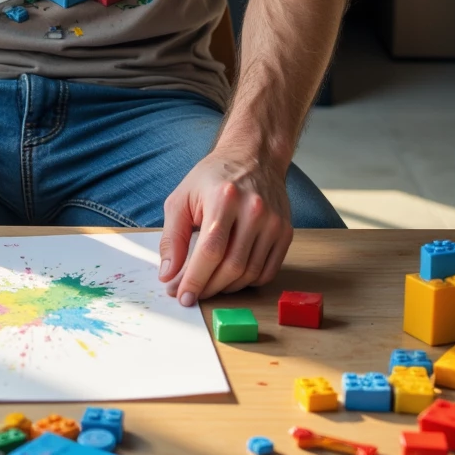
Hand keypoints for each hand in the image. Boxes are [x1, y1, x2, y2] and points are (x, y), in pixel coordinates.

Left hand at [157, 151, 292, 306]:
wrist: (253, 157)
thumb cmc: (213, 178)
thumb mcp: (182, 198)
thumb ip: (172, 237)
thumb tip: (168, 274)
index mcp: (224, 198)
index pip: (210, 251)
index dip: (195, 279)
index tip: (182, 297)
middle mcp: (253, 210)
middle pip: (232, 266)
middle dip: (208, 287)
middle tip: (192, 294)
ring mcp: (273, 222)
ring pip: (250, 273)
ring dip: (226, 287)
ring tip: (209, 285)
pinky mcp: (285, 231)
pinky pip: (267, 271)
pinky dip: (247, 282)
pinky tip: (231, 277)